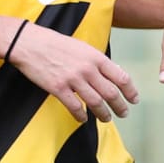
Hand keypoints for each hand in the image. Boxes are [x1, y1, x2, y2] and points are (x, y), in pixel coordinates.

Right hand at [8, 24, 137, 122]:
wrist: (29, 43)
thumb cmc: (54, 43)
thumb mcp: (81, 47)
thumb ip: (96, 61)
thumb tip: (110, 74)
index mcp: (96, 57)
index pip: (121, 77)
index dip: (130, 91)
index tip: (134, 99)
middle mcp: (87, 69)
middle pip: (111, 93)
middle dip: (120, 106)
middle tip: (123, 113)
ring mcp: (73, 79)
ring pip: (96, 103)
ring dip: (103, 114)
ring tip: (106, 119)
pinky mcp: (58, 88)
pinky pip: (75, 107)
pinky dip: (81, 116)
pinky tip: (83, 119)